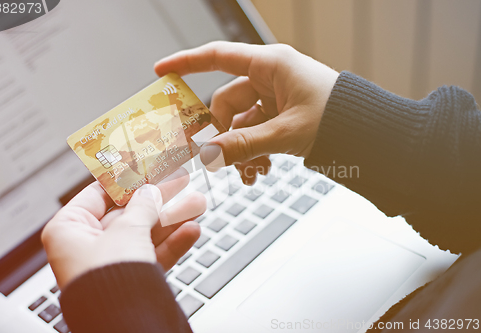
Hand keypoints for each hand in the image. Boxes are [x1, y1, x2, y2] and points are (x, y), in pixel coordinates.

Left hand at [42, 168, 204, 288]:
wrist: (124, 324)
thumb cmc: (108, 280)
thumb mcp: (127, 231)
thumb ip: (142, 206)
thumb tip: (150, 191)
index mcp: (70, 229)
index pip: (100, 193)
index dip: (127, 178)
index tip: (149, 164)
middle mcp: (87, 245)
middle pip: (130, 212)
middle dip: (161, 198)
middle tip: (182, 180)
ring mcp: (110, 262)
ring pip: (146, 233)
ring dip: (174, 219)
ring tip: (198, 203)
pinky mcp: (130, 278)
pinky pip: (152, 254)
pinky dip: (172, 243)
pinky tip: (192, 230)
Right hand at [155, 42, 338, 184]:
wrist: (373, 135)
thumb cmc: (340, 118)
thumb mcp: (287, 133)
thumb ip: (244, 144)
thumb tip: (209, 156)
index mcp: (271, 65)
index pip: (219, 57)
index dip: (187, 63)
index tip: (161, 72)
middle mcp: (271, 78)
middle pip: (227, 103)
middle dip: (224, 135)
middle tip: (222, 161)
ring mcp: (277, 98)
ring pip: (242, 123)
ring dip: (241, 151)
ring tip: (251, 175)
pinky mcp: (283, 115)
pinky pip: (257, 132)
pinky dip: (255, 152)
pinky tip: (262, 171)